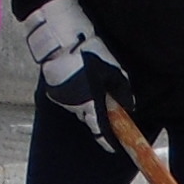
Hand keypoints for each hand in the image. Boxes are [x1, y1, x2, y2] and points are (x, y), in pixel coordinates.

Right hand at [21, 0, 134, 144]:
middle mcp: (74, 105)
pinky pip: (69, 97)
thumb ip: (122, 90)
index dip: (107, 140)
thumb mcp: (113, 70)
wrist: (59, 37)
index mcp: (90, 102)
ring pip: (79, 107)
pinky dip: (77, 93)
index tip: (114, 146)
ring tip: (93, 85)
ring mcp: (61, 97)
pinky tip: (81, 79)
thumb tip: (129, 104)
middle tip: (108, 104)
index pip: (100, 130)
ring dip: (87, 101)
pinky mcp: (54, 89)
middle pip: (89, 117)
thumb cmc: (88, 52)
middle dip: (98, 114)